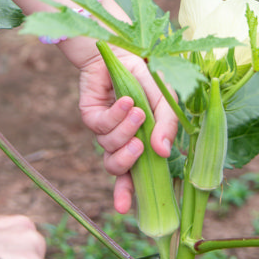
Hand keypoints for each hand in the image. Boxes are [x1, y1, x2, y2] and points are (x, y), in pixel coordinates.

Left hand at [77, 52, 177, 213]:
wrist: (124, 49)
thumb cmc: (147, 76)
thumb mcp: (166, 100)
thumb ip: (168, 124)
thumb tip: (164, 152)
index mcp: (141, 142)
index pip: (134, 176)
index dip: (128, 193)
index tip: (125, 209)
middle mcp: (120, 140)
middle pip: (116, 169)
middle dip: (127, 163)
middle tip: (140, 147)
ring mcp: (104, 129)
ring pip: (109, 147)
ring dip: (125, 131)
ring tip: (137, 110)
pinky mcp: (90, 114)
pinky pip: (101, 126)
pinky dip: (116, 115)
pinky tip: (125, 101)